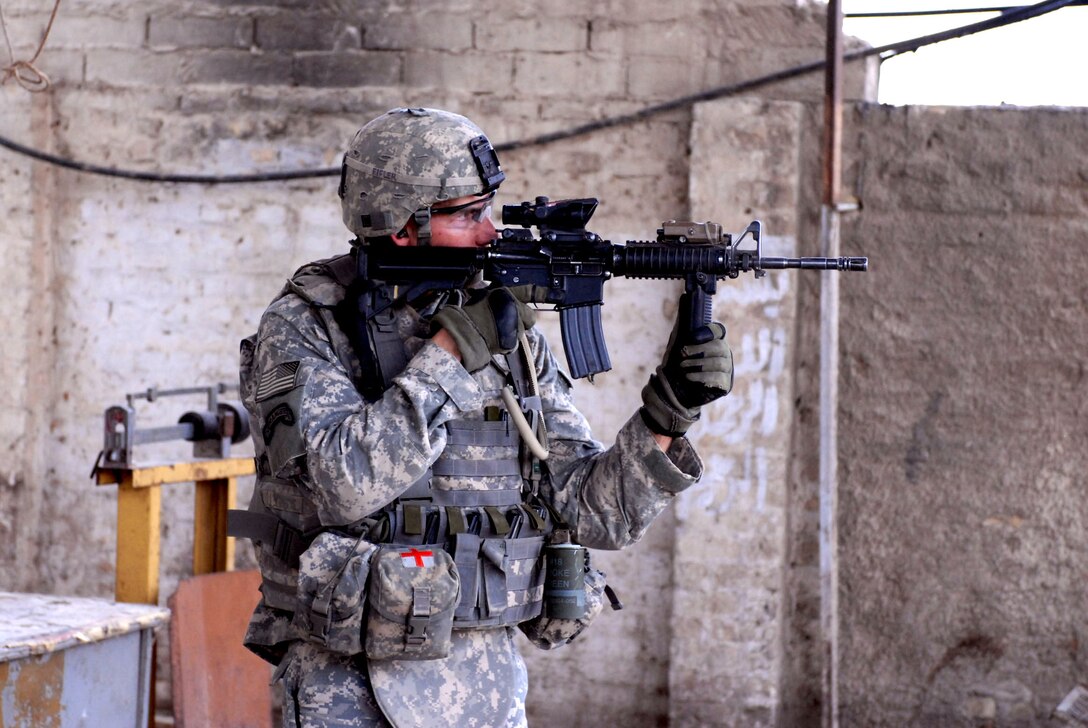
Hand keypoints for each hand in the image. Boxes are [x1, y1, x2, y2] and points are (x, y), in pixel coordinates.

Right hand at [432, 287, 535, 371]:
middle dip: (523, 319)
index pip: (529, 291)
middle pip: (530, 316)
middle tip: (508, 320)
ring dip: (514, 331)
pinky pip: (514, 342)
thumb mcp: (486, 295)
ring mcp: (513, 326)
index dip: (540, 293)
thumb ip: (503, 295)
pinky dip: (508, 342)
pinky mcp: (511, 342)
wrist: (463, 333)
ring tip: (497, 329)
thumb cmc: (471, 313)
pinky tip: (496, 338)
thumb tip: (516, 294)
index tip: (552, 293)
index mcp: (506, 294)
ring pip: (522, 330)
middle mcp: (513, 309)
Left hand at [640, 319, 732, 436]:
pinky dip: (702, 377)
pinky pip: (719, 378)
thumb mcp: (677, 341)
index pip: (720, 330)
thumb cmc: (677, 364)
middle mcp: (723, 354)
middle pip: (720, 347)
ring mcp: (726, 370)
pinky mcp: (725, 385)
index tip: (693, 337)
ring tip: (683, 368)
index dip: (709, 332)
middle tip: (683, 355)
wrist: (672, 390)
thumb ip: (682, 321)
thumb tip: (684, 296)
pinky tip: (690, 378)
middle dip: (699, 350)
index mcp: (714, 341)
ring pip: (720, 362)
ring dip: (699, 364)